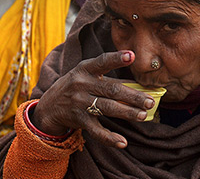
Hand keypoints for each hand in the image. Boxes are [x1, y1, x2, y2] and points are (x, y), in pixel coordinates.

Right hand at [32, 51, 155, 147]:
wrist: (49, 106)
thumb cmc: (77, 86)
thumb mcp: (86, 75)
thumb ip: (108, 79)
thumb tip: (138, 87)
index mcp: (85, 68)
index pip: (103, 61)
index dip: (117, 58)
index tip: (131, 56)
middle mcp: (82, 84)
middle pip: (111, 90)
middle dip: (133, 96)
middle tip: (150, 102)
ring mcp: (79, 103)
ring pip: (107, 108)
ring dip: (127, 113)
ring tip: (143, 116)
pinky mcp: (78, 120)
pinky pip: (96, 130)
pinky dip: (110, 138)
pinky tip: (123, 142)